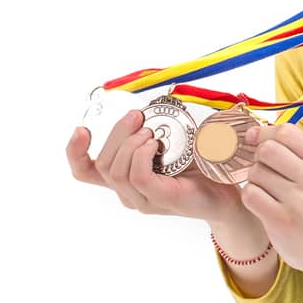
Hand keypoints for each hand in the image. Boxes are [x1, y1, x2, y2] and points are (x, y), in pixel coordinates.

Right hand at [66, 109, 249, 224]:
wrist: (228, 194)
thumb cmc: (200, 168)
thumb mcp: (173, 143)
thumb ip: (156, 129)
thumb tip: (149, 103)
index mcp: (125, 179)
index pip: (85, 171)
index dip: (74, 152)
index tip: (82, 129)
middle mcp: (128, 192)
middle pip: (101, 164)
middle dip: (116, 134)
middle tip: (137, 115)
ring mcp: (143, 199)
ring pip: (116, 171)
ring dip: (130, 143)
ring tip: (150, 132)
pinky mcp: (160, 200)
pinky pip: (138, 177)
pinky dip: (142, 156)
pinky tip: (156, 145)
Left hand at [239, 122, 302, 278]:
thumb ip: (292, 150)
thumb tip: (252, 132)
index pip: (285, 132)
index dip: (265, 134)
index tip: (257, 141)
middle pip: (267, 150)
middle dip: (258, 157)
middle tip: (263, 169)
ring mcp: (298, 201)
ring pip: (256, 172)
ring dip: (254, 179)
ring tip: (266, 190)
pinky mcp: (281, 220)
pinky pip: (250, 194)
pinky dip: (250, 196)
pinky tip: (261, 202)